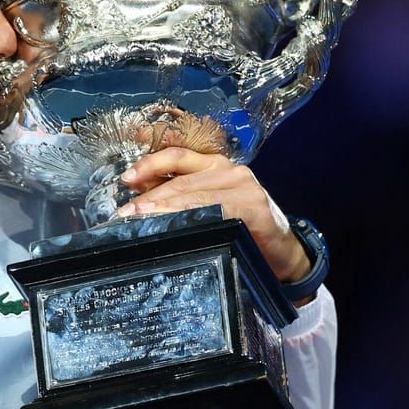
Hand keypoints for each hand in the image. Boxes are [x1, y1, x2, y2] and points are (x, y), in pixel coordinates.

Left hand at [116, 147, 310, 283]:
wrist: (282, 251)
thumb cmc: (240, 229)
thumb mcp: (207, 209)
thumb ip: (180, 198)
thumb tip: (140, 198)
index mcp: (214, 165)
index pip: (176, 156)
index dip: (149, 164)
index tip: (126, 179)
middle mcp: (228, 169)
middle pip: (181, 178)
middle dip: (149, 197)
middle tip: (126, 213)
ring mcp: (243, 185)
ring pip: (195, 193)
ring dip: (165, 208)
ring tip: (142, 219)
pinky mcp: (253, 206)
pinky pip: (217, 209)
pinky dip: (194, 216)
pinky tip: (177, 224)